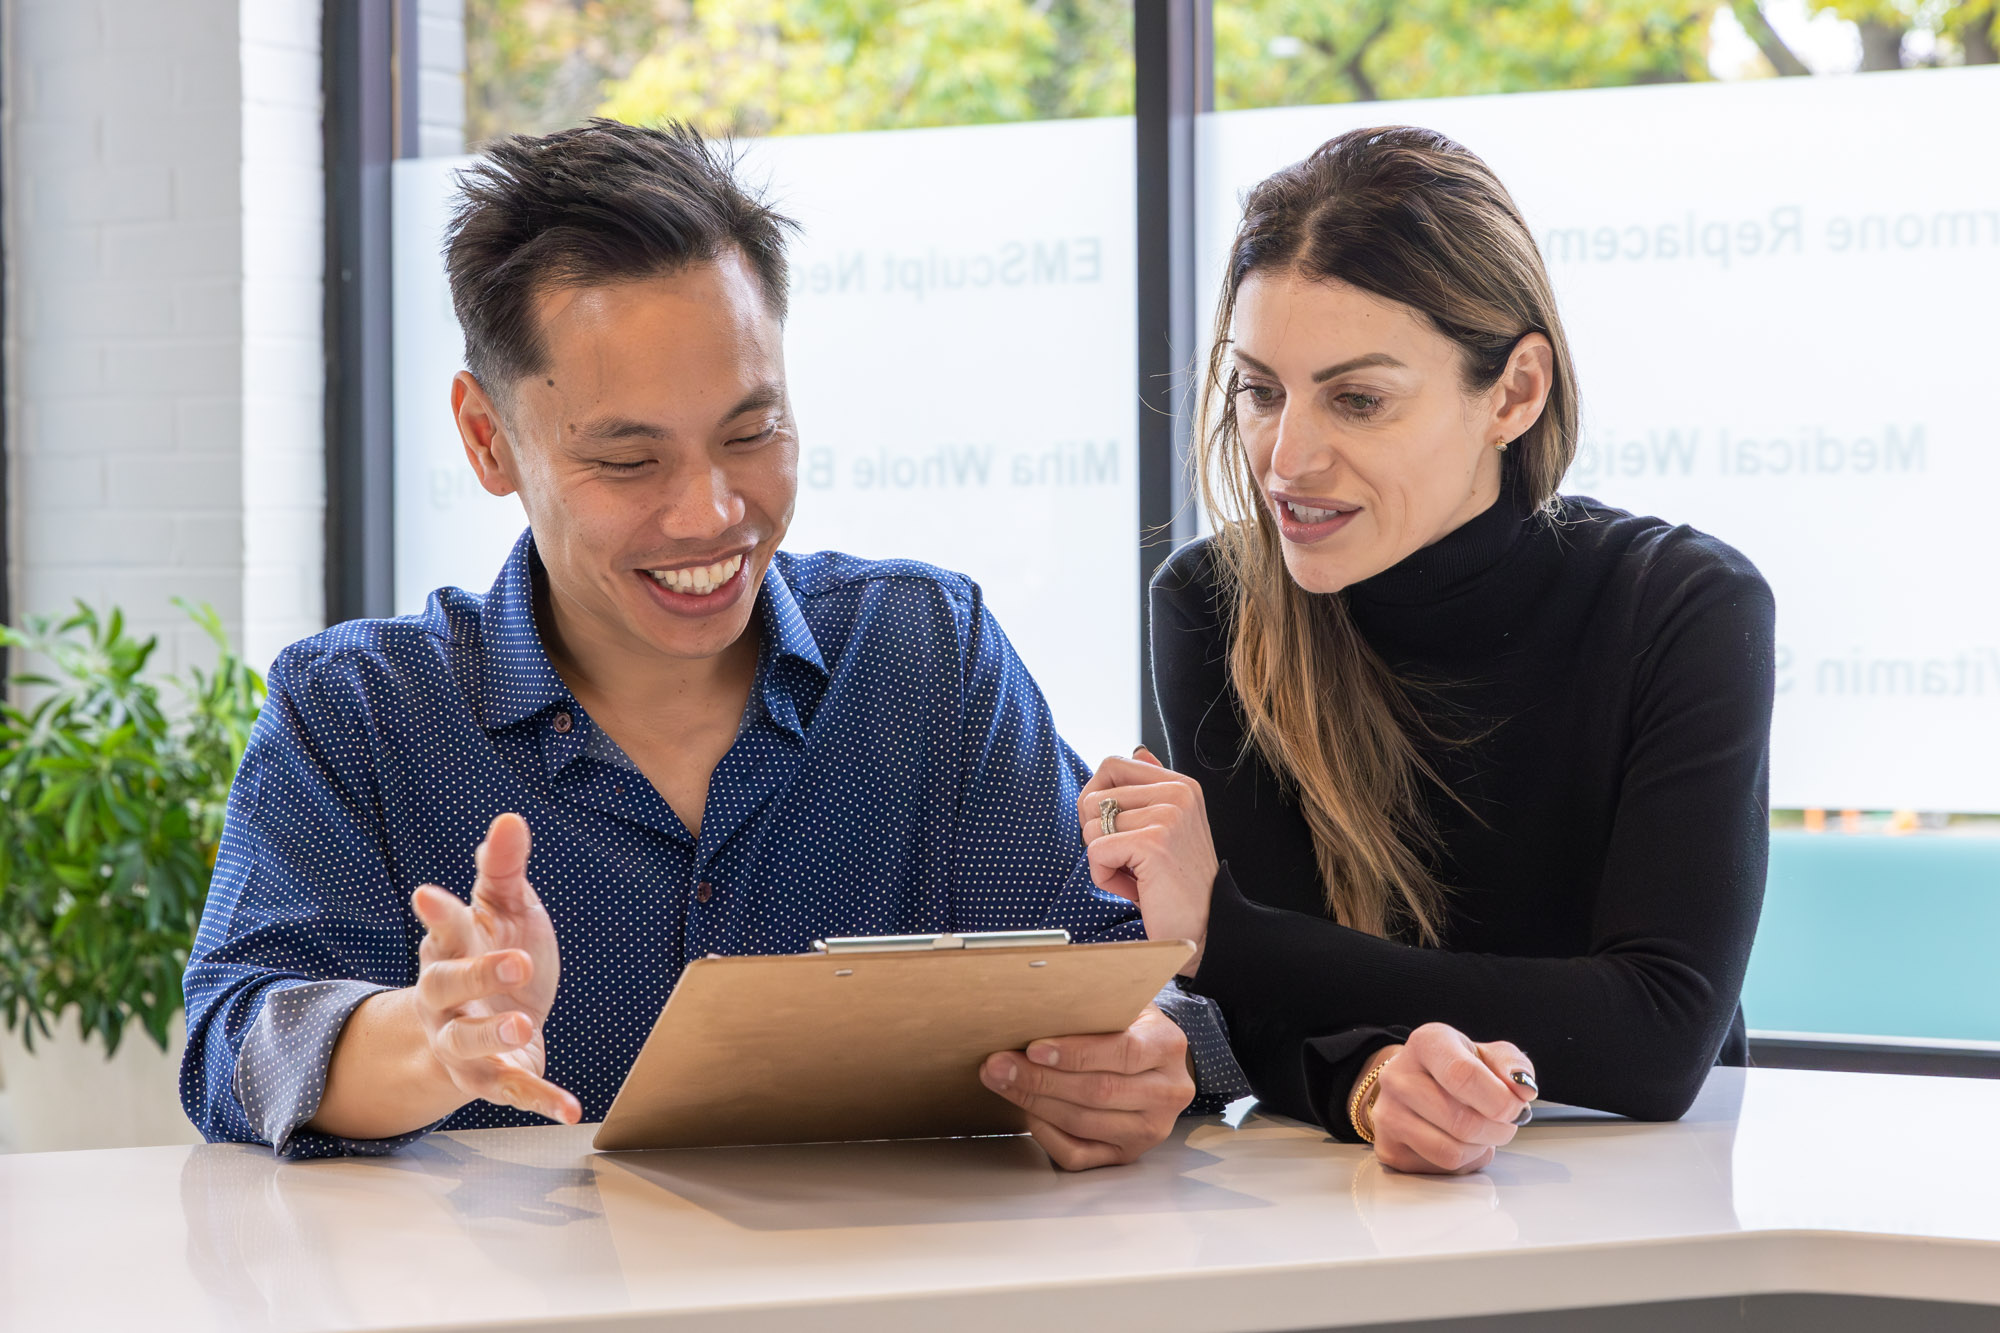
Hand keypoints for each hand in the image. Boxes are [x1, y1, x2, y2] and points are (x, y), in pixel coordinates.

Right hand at [409, 812, 580, 1124]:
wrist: (482, 1027)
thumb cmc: (494, 956)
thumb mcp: (504, 910)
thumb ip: (504, 871)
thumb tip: (509, 820)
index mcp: (449, 949)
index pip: (443, 928)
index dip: (439, 914)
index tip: (431, 895)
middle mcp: (446, 1000)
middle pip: (444, 988)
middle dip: (476, 975)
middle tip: (515, 962)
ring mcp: (463, 1042)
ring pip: (467, 1043)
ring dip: (493, 1036)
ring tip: (523, 1027)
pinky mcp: (491, 1079)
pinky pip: (512, 1091)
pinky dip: (540, 1099)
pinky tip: (568, 1107)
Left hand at [979, 1004, 1193, 1169]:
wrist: (1153, 1061)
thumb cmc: (1128, 1026)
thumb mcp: (1123, 1004)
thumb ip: (1092, 1006)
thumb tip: (1038, 1004)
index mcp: (1167, 1046)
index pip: (1123, 1052)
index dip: (1075, 1053)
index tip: (1034, 1049)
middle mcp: (1167, 1092)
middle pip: (1098, 1092)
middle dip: (1040, 1079)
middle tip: (999, 1066)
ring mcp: (1149, 1129)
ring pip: (1083, 1124)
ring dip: (1035, 1103)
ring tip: (1002, 1083)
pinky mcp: (1127, 1154)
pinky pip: (1078, 1154)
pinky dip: (1046, 1134)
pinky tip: (1027, 1111)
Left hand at [1078, 747, 1218, 974]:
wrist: (1206, 929)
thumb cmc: (1177, 884)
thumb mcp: (1166, 828)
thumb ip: (1150, 789)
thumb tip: (1139, 751)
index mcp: (1180, 785)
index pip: (1112, 764)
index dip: (1096, 799)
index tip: (1113, 829)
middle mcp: (1177, 793)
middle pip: (1093, 797)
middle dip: (1097, 836)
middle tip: (1131, 861)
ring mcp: (1168, 816)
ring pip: (1091, 827)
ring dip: (1104, 861)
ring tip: (1138, 876)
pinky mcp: (1154, 843)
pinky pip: (1095, 852)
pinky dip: (1105, 877)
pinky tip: (1136, 888)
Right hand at [1356, 1023, 1535, 1173]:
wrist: (1415, 1082)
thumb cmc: (1457, 1069)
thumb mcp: (1489, 1054)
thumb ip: (1513, 1065)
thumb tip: (1523, 1089)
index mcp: (1427, 1043)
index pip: (1462, 1075)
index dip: (1498, 1099)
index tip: (1515, 1108)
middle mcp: (1398, 1076)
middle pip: (1462, 1122)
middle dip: (1498, 1130)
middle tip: (1505, 1123)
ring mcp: (1388, 1113)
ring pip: (1451, 1151)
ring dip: (1480, 1148)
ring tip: (1482, 1133)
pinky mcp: (1388, 1146)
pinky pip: (1440, 1169)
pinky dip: (1462, 1162)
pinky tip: (1458, 1142)